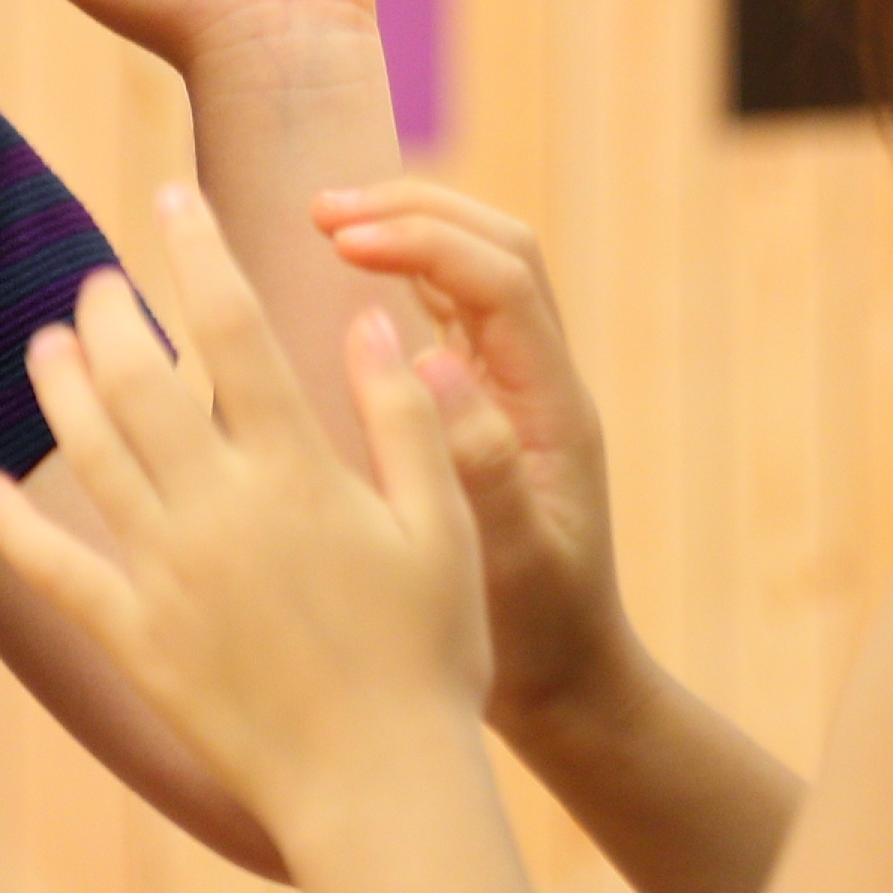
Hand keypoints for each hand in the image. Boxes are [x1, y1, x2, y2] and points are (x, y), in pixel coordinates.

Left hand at [0, 189, 491, 850]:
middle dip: (110, 311)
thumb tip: (373, 320)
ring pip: (90, 454)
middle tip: (99, 280)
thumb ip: (404, 418)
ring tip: (46, 344)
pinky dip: (12, 525)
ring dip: (58, 388)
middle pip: (139, 377)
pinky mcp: (136, 641)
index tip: (172, 195)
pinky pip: (57, 572)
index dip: (197, 249)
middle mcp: (219, 509)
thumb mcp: (442, 525)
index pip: (232, 327)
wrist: (380, 787)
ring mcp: (168, 575)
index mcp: (299, 470)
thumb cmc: (431, 656)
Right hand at [318, 182, 642, 735]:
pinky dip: (402, 274)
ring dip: (408, 231)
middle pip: (498, 246)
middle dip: (416, 209)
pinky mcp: (488, 409)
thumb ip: (480, 465)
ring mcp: (519, 391)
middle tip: (321, 208)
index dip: (423, 241)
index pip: (500, 279)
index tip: (340, 238)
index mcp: (553, 408)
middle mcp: (542, 383)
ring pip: (476, 269)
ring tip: (323, 224)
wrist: (571, 684)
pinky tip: (340, 281)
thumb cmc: (537, 636)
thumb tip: (434, 362)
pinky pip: (454, 310)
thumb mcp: (508, 562)